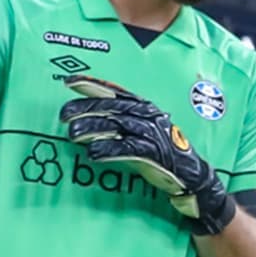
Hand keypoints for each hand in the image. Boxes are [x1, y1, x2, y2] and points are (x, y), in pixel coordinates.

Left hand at [59, 75, 235, 234]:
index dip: (92, 85)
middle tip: (64, 115)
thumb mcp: (141, 132)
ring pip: (116, 125)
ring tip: (72, 134)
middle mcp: (147, 115)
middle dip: (85, 108)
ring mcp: (151, 133)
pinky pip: (128, 149)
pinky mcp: (154, 153)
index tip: (69, 82)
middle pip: (111, 107)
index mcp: (143, 107)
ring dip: (92, 128)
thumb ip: (118, 124)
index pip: (114, 91)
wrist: (191, 175)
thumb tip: (85, 121)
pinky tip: (92, 153)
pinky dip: (108, 150)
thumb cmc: (162, 152)